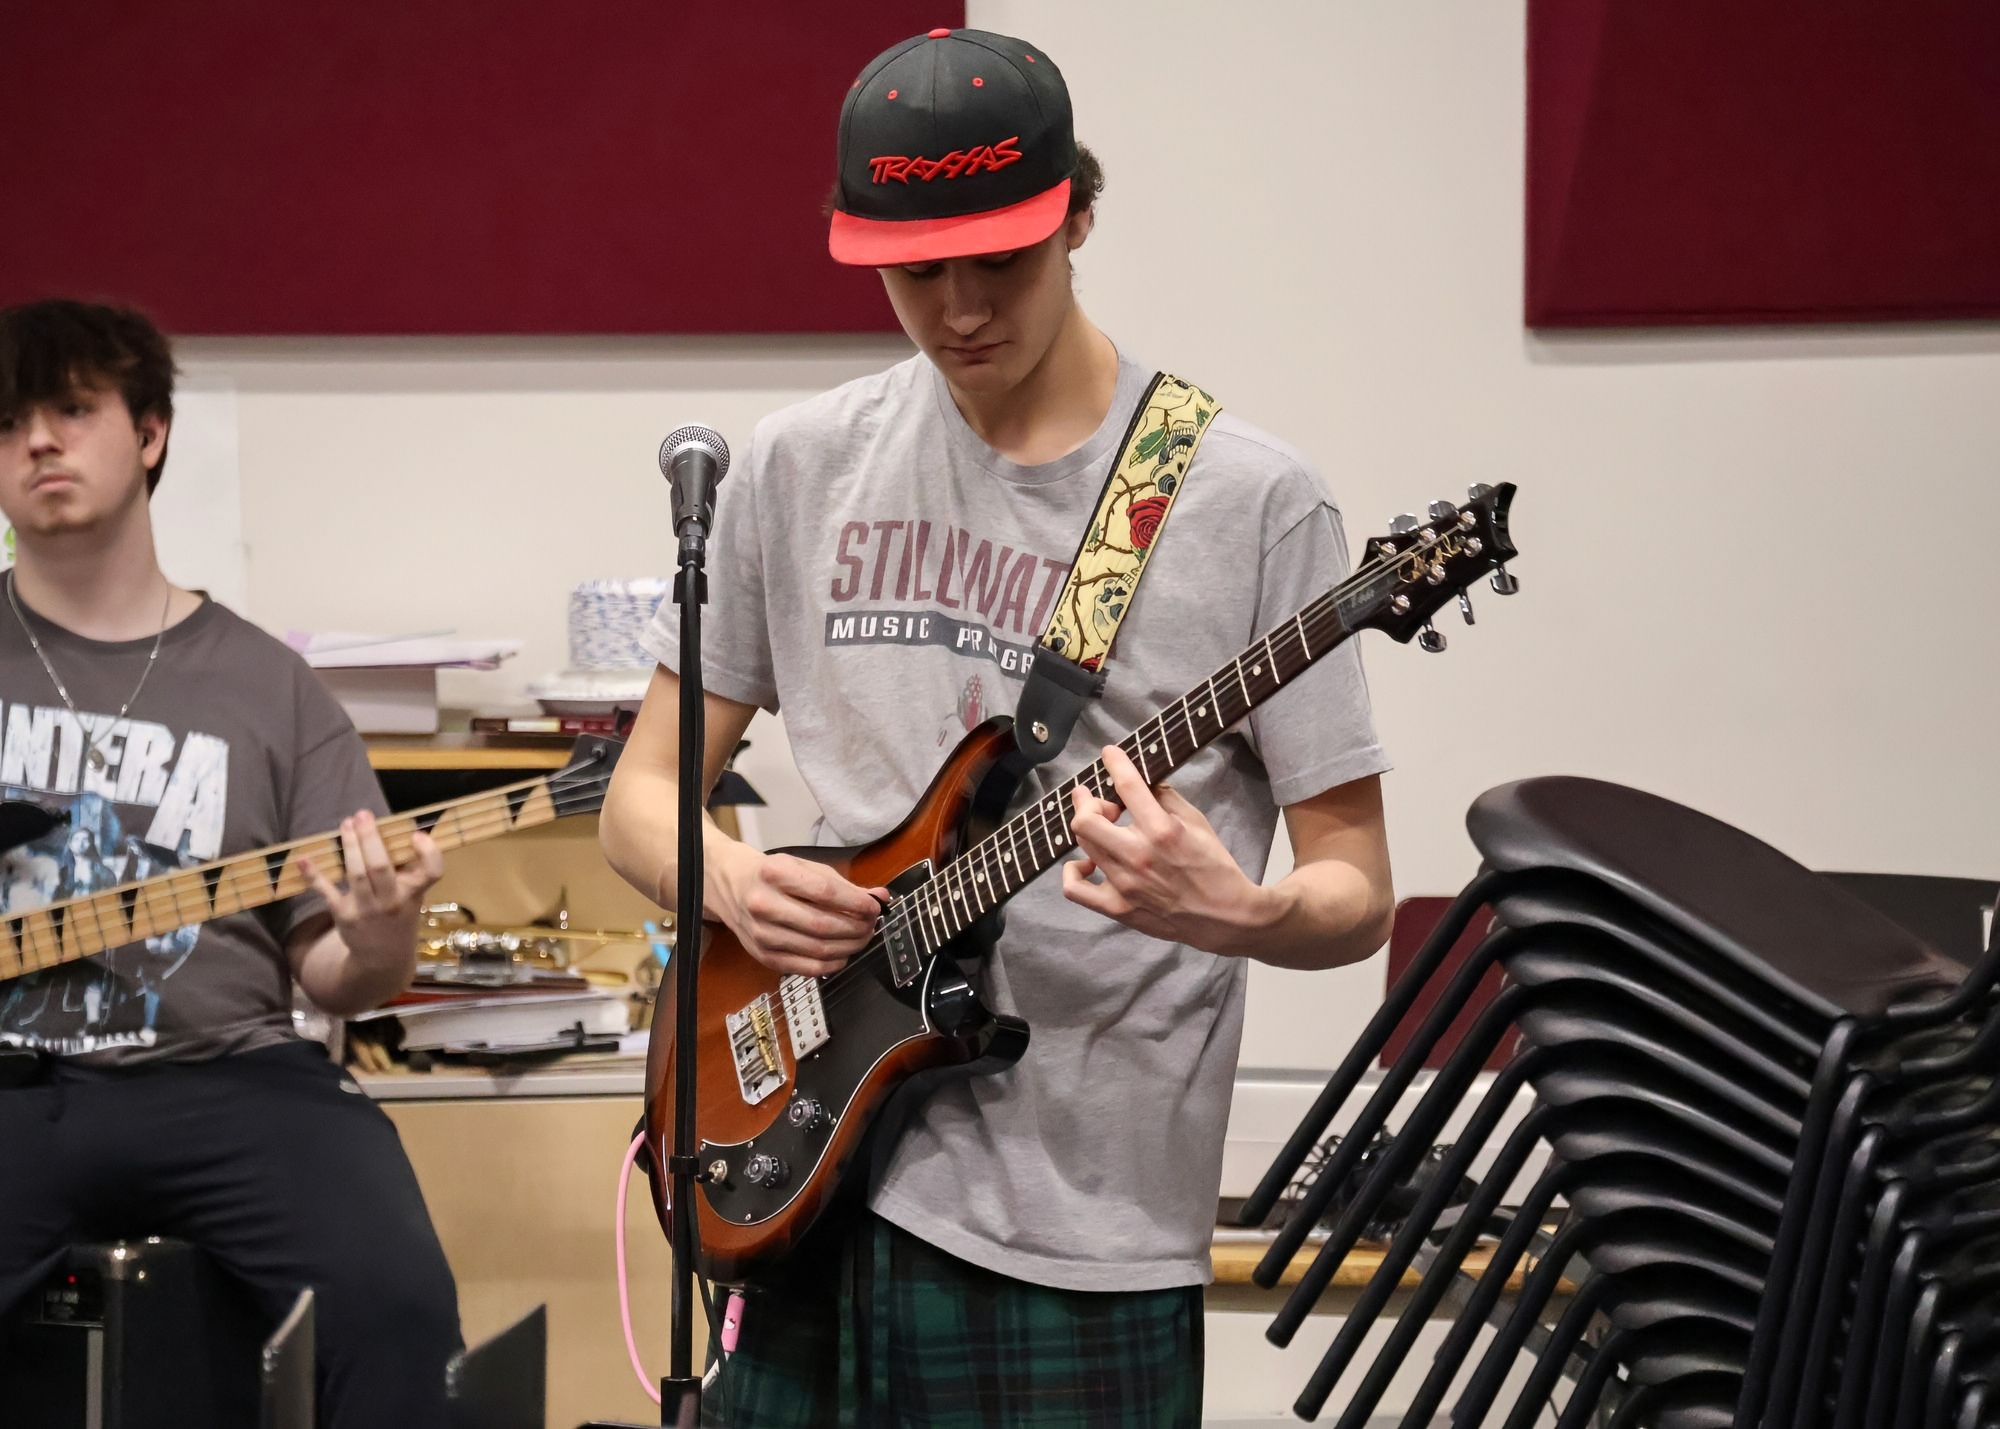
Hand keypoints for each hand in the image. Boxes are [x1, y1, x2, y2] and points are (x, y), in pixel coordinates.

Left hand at [298, 810, 443, 966]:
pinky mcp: (344, 915)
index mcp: (414, 892)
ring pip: (355, 874)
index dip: (428, 852)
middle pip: (380, 867)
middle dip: (369, 838)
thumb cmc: (399, 915)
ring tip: (346, 824)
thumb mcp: (413, 895)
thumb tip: (393, 830)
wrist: (383, 958)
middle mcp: (392, 901)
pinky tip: (304, 859)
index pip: (432, 872)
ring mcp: (367, 909)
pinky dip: (314, 876)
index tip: (416, 834)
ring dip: (348, 846)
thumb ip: (407, 869)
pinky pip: (327, 892)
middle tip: (363, 815)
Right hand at [713, 845, 887, 977]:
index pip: (825, 892)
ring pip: (818, 950)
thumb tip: (880, 897)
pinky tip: (842, 954)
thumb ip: (843, 884)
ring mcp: (762, 934)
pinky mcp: (763, 955)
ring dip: (849, 947)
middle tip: (871, 925)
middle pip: (823, 925)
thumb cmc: (772, 875)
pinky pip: (806, 969)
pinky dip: (832, 965)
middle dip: (857, 928)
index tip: (874, 907)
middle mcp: (764, 904)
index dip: (856, 903)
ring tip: (862, 938)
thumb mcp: (804, 867)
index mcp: (775, 874)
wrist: (730, 885)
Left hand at [1062, 744, 1276, 954]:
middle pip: (1086, 818)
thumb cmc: (1214, 867)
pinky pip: (1075, 889)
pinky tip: (1087, 864)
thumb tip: (1142, 780)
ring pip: (1082, 844)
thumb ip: (1166, 797)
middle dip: (1087, 800)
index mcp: (1162, 830)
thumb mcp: (1198, 822)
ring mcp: (1124, 884)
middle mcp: (1137, 855)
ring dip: (1088, 827)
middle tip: (1100, 800)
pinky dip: (1073, 871)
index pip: (1126, 786)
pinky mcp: (1117, 908)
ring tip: (1103, 827)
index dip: (1114, 762)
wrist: (1224, 917)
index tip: (1109, 754)